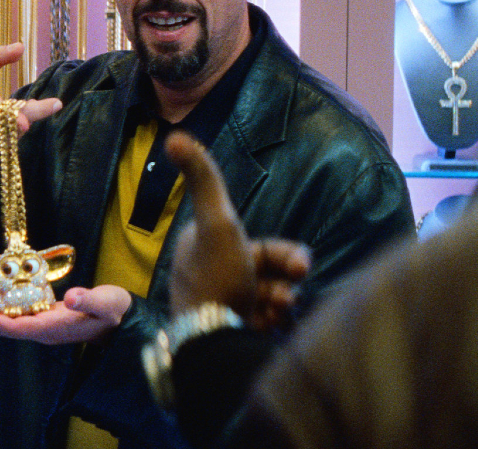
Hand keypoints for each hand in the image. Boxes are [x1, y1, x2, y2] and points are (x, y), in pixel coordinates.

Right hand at [0, 42, 62, 162]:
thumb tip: (20, 46)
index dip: (13, 115)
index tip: (27, 122)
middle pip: (9, 123)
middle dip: (32, 115)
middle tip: (55, 105)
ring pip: (11, 135)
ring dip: (21, 123)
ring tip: (14, 111)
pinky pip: (6, 145)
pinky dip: (12, 134)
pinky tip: (4, 126)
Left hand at [0, 285, 131, 344]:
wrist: (122, 320)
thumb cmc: (114, 311)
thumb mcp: (106, 303)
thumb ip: (89, 300)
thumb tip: (73, 297)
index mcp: (52, 330)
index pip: (14, 328)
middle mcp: (42, 331)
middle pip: (4, 326)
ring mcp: (42, 325)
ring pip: (7, 320)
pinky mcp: (44, 317)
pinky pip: (16, 313)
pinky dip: (1, 302)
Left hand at [165, 131, 310, 330]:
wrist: (212, 341)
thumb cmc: (218, 278)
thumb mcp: (215, 220)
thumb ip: (203, 177)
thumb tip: (175, 135)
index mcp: (209, 250)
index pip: (263, 250)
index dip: (288, 257)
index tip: (302, 268)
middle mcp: (215, 276)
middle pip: (271, 276)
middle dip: (288, 284)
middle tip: (291, 298)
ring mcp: (223, 308)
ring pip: (272, 301)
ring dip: (283, 305)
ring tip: (278, 315)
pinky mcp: (231, 335)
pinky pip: (267, 326)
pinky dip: (275, 326)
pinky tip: (273, 330)